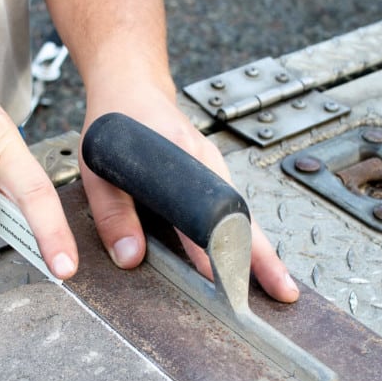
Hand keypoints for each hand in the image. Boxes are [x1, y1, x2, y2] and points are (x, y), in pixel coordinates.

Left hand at [80, 87, 298, 302]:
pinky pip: (234, 209)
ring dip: (260, 251)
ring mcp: (215, 167)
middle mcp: (207, 163)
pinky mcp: (214, 173)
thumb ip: (112, 214)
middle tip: (283, 292)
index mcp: (182, 159)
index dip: (221, 250)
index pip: (212, 215)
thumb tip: (130, 258)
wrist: (131, 88)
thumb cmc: (115, 125)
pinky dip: (246, 237)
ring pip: (243, 215)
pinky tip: (251, 261)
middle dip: (264, 259)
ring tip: (275, 287)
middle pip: (242, 218)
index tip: (230, 279)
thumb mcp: (98, 170)